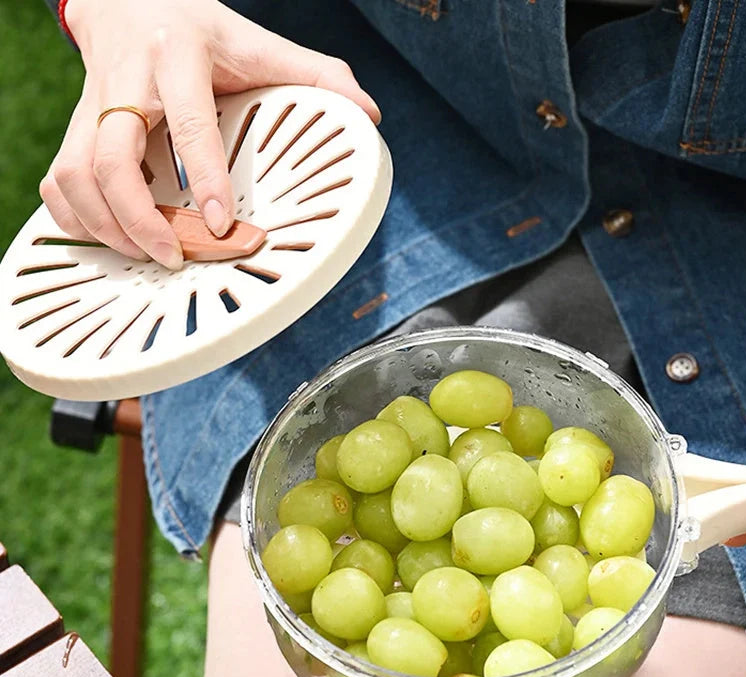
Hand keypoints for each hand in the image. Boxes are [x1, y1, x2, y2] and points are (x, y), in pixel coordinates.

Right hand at [40, 0, 379, 268]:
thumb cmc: (200, 31)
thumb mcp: (258, 43)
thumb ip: (314, 75)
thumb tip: (369, 114)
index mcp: (180, 58)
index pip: (189, 123)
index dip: (203, 176)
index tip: (219, 223)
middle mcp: (128, 81)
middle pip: (112, 157)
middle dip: (139, 218)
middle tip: (173, 257)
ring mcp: (92, 105)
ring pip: (74, 173)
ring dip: (106, 227)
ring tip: (146, 255)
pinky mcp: (74, 125)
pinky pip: (57, 179)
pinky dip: (76, 218)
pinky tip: (109, 237)